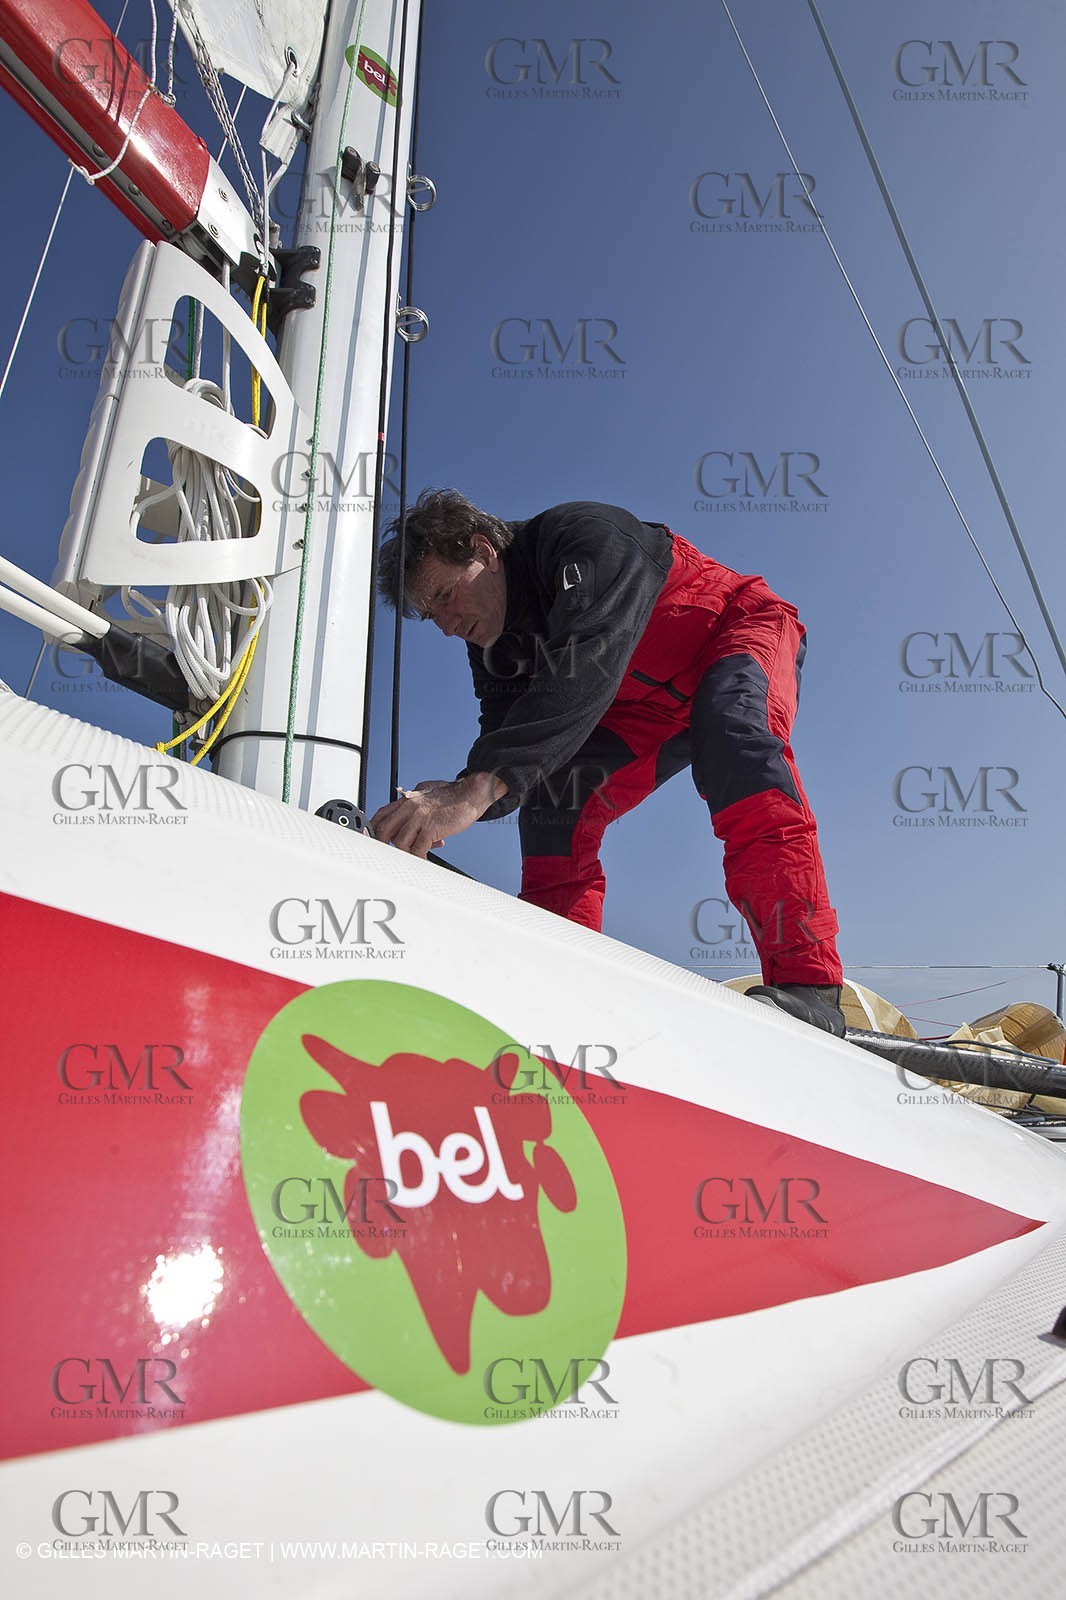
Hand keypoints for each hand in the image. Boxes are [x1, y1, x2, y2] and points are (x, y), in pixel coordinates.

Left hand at [370, 773, 506, 857]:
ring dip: (407, 851)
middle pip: (384, 829)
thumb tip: (404, 816)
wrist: (470, 793)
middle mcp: (409, 807)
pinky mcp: (431, 827)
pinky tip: (426, 856)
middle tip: (393, 852)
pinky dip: (420, 856)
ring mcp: (419, 817)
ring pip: (399, 842)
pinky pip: (418, 848)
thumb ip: (412, 804)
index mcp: (406, 800)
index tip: (375, 840)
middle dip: (384, 844)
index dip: (374, 830)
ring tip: (418, 852)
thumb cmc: (450, 796)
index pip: (381, 815)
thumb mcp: (424, 793)